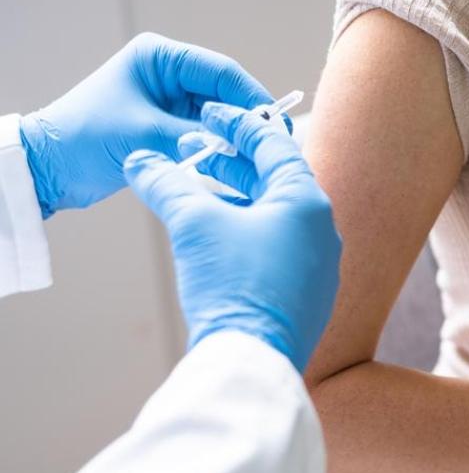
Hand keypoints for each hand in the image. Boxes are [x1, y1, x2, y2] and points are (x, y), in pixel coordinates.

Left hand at [19, 32, 272, 217]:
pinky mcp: (168, 124)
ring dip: (232, 137)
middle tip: (272, 145)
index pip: (222, 71)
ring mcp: (169, 100)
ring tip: (253, 158)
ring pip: (218, 116)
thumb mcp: (150, 135)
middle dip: (246, 119)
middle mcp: (168, 73)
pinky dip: (217, 148)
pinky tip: (232, 163)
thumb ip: (202, 136)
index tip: (274, 124)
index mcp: (159, 57)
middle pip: (225, 93)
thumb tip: (246, 141)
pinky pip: (205, 134)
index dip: (252, 97)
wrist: (50, 167)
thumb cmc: (87, 139)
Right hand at [122, 102, 340, 371]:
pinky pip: (278, 247)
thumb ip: (167, 183)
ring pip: (276, 215)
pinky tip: (217, 235)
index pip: (274, 144)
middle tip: (196, 150)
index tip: (208, 114)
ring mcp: (320, 265)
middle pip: (277, 180)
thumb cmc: (232, 284)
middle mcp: (323, 230)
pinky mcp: (307, 294)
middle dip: (234, 162)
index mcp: (307, 202)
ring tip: (198, 190)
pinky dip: (247, 230)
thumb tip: (141, 161)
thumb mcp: (193, 222)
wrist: (250, 359)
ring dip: (237, 198)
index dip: (237, 123)